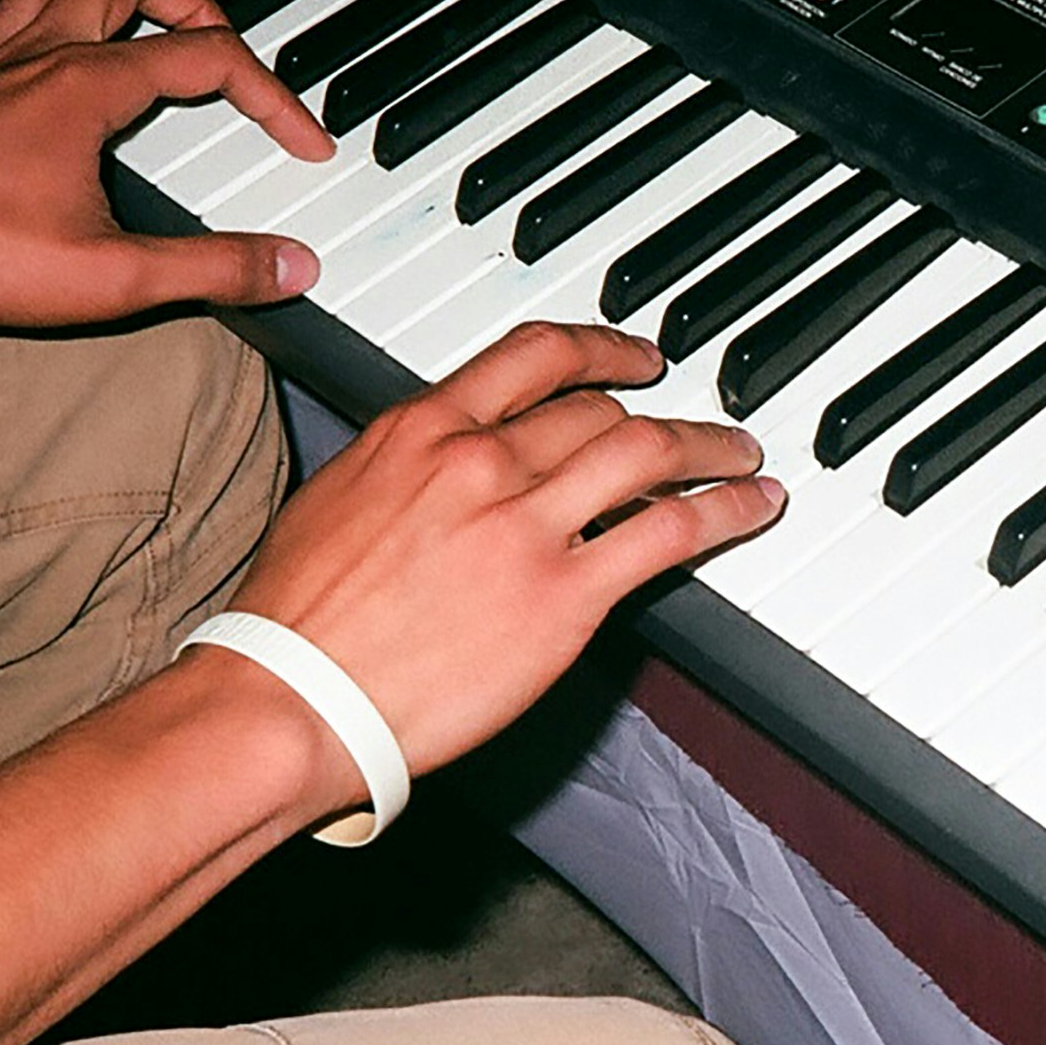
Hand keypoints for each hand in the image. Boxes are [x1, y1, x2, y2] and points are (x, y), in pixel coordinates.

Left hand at [0, 0, 334, 327]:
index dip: (274, 97)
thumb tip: (290, 266)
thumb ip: (212, 269)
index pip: (208, 60)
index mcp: (86, 86)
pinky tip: (50, 54)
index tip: (303, 142)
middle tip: (221, 45)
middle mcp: (38, 52)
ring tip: (147, 21)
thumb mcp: (111, 277)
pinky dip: (42, 17)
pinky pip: (0, 13)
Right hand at [214, 322, 786, 811]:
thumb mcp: (341, 499)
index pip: (535, 356)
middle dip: (660, 413)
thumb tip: (451, 464)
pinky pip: (669, 534)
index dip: (601, 348)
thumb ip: (410, 468)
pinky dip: (726, 512)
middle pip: (599, 410)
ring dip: (710, 448)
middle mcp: (481, 461)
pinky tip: (753, 506)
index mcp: (422, 429)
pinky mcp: (564, 595)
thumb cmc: (299, 620)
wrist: (293, 695)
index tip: (632, 358)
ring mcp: (526, 525)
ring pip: (649, 454)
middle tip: (697, 425)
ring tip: (743, 456)